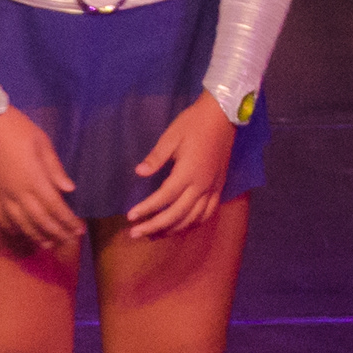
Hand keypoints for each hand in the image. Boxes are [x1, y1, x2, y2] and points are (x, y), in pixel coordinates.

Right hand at [0, 107, 83, 251]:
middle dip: (56, 233)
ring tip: (47, 244)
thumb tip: (68, 189)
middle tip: (67, 241)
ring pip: (19, 223)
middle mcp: (17, 192)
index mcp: (34, 179)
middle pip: (40, 220)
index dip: (68, 221)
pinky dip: (9, 227)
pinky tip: (17, 232)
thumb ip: (55, 168)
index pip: (55, 207)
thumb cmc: (16, 127)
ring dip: (35, 235)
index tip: (79, 230)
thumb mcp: (42, 142)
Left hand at [121, 100, 237, 240]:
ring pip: (193, 218)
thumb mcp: (170, 136)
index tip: (130, 217)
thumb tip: (139, 173)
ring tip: (154, 235)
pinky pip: (208, 213)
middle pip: (177, 214)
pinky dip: (193, 223)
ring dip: (173, 229)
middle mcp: (202, 185)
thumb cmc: (193, 124)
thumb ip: (155, 158)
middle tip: (135, 234)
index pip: (164, 198)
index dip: (147, 209)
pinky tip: (180, 227)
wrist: (222, 116)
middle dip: (155, 226)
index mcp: (189, 172)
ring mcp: (213, 188)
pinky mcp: (219, 187)